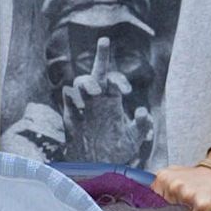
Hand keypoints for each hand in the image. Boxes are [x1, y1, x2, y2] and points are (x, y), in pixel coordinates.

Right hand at [61, 37, 154, 164]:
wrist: (98, 166)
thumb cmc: (118, 150)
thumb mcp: (134, 139)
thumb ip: (141, 126)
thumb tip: (143, 111)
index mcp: (113, 101)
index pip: (114, 80)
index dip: (119, 81)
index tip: (126, 92)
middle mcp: (98, 99)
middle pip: (97, 71)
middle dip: (102, 54)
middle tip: (105, 43)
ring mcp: (83, 106)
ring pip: (81, 82)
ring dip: (87, 83)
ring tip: (95, 94)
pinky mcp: (71, 116)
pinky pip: (67, 98)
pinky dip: (72, 97)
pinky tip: (80, 107)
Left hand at [152, 162, 210, 210]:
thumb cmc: (199, 178)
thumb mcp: (174, 176)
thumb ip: (159, 188)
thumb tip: (144, 205)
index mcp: (163, 178)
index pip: (152, 205)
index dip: (162, 210)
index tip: (170, 207)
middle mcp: (174, 185)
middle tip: (187, 203)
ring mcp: (187, 194)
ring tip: (195, 206)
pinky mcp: (201, 204)